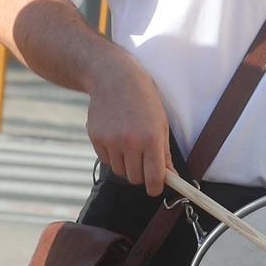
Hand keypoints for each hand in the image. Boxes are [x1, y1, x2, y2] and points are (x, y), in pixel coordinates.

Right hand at [85, 52, 172, 194]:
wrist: (113, 77)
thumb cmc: (143, 100)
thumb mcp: (161, 123)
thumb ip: (164, 153)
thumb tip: (170, 177)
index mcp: (151, 139)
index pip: (153, 178)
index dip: (155, 187)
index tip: (155, 188)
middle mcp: (130, 142)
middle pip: (135, 178)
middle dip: (141, 174)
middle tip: (143, 160)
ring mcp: (110, 140)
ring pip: (119, 171)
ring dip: (125, 164)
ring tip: (129, 145)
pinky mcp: (95, 137)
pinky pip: (106, 159)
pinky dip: (112, 155)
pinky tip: (116, 137)